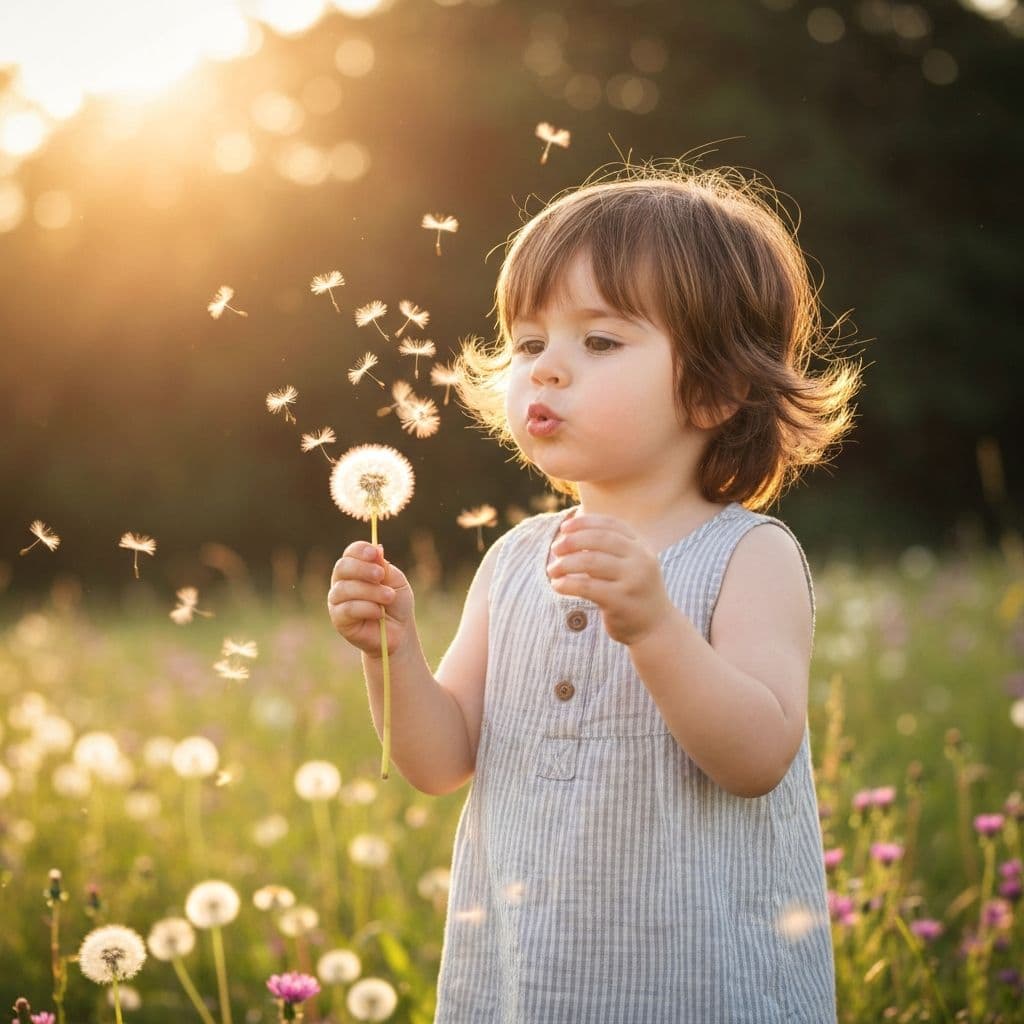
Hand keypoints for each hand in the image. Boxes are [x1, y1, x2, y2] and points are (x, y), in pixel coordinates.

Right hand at [328, 542, 414, 656]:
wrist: (399, 632)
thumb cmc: (396, 604)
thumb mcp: (396, 581)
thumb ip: (384, 567)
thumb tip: (376, 548)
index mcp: (356, 569)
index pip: (350, 553)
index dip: (360, 550)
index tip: (374, 554)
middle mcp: (342, 582)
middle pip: (342, 567)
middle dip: (362, 569)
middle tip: (380, 576)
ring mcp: (337, 601)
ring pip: (345, 588)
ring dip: (371, 592)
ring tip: (389, 597)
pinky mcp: (338, 619)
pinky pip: (347, 608)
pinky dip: (367, 608)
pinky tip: (379, 612)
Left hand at [546, 514, 673, 645]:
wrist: (655, 628)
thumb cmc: (632, 592)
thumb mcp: (629, 565)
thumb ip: (608, 549)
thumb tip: (569, 533)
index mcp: (641, 546)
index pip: (610, 524)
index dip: (585, 522)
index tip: (564, 527)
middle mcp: (640, 560)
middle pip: (599, 539)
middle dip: (572, 541)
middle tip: (555, 549)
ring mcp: (632, 580)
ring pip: (590, 561)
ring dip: (565, 563)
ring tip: (551, 570)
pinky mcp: (621, 601)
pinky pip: (587, 587)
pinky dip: (567, 584)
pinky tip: (557, 585)